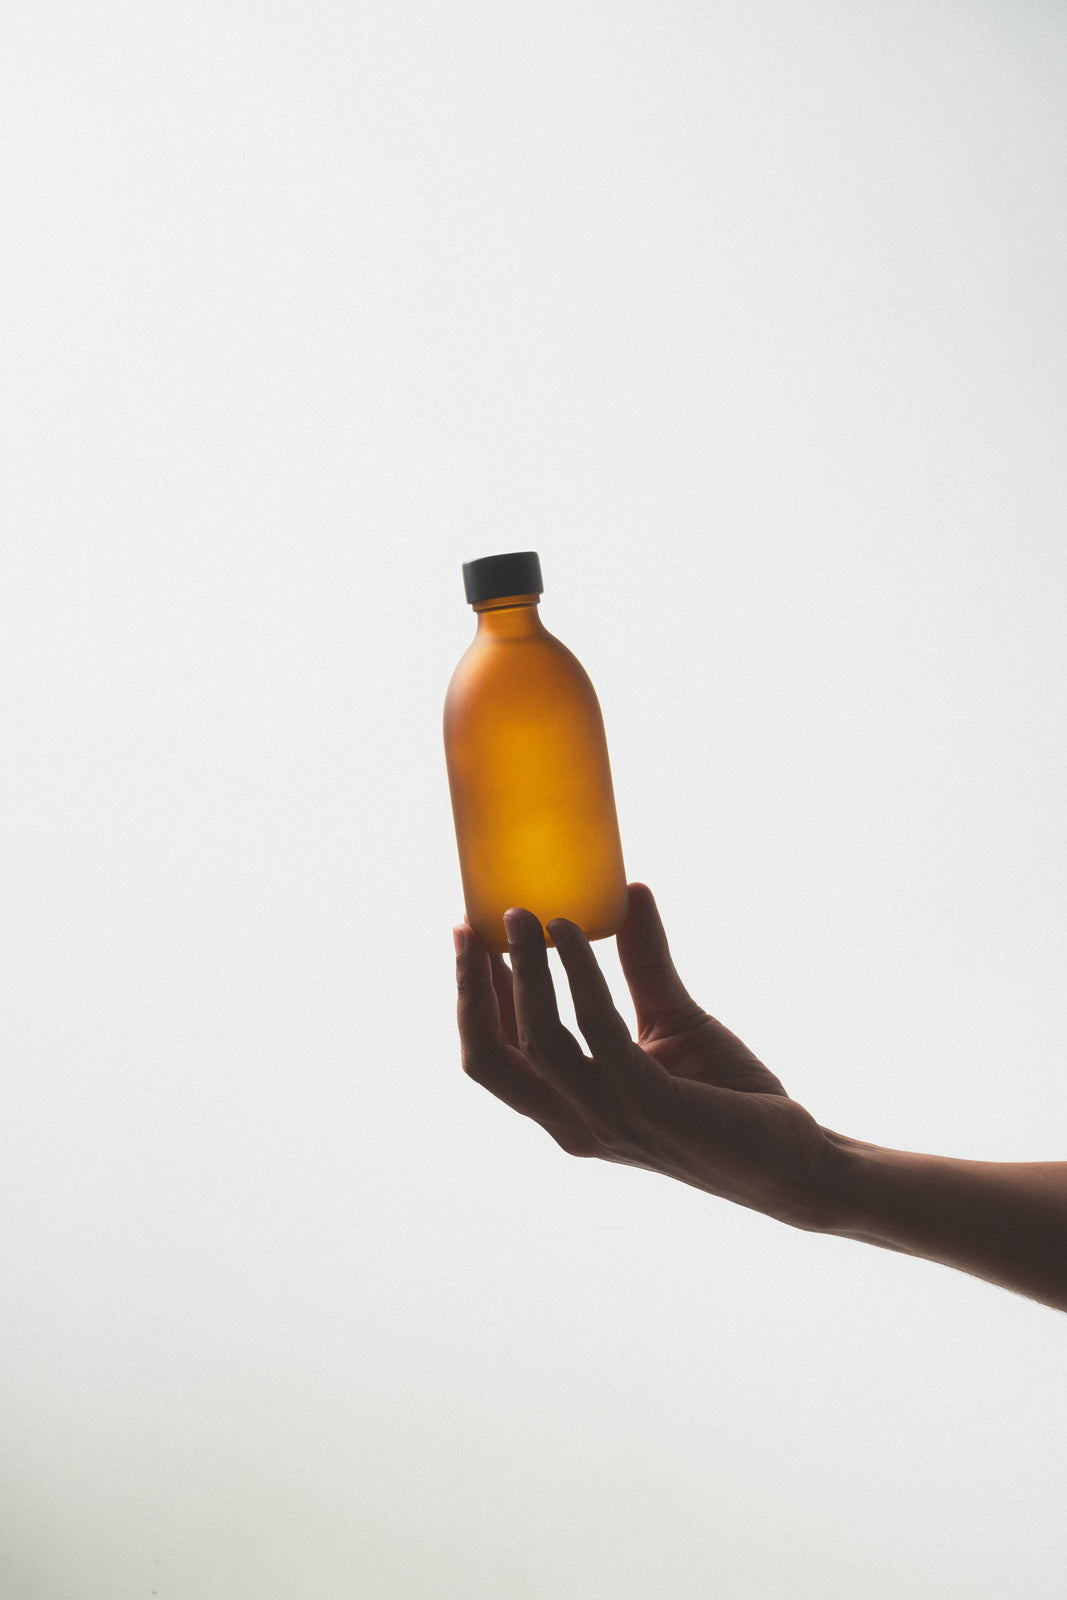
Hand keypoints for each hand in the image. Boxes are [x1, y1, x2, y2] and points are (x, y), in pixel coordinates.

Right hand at [455, 883, 842, 1231]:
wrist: (793, 1154)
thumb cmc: (729, 1096)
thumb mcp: (673, 1017)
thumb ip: (643, 964)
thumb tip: (631, 892)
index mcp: (570, 1107)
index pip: (496, 1056)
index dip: (472, 998)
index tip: (468, 934)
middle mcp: (576, 1121)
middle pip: (492, 1057)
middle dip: (474, 988)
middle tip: (475, 923)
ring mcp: (608, 1119)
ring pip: (536, 1041)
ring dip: (524, 971)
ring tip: (525, 915)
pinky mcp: (648, 1104)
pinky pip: (596, 1031)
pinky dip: (578, 976)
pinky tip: (573, 934)